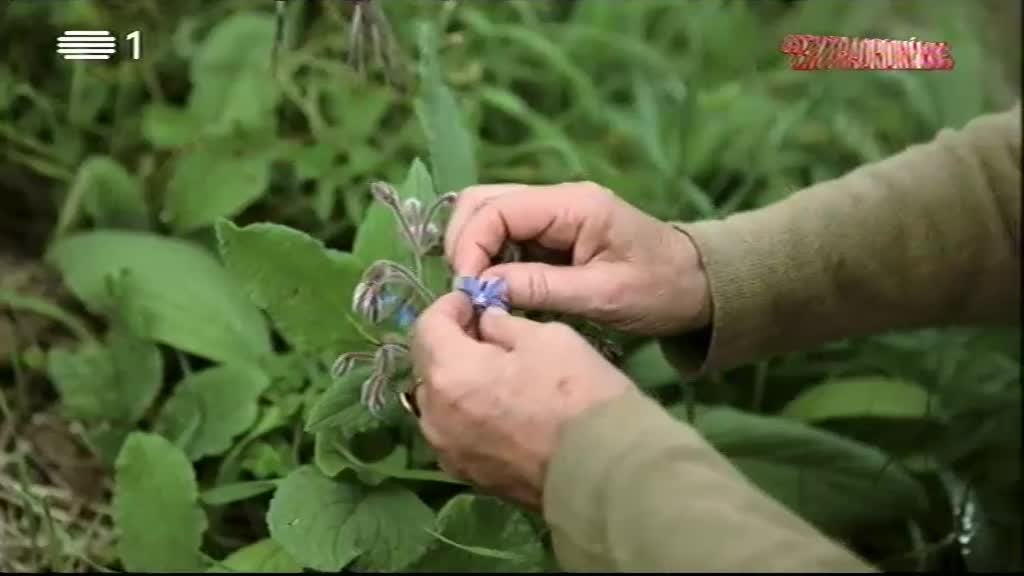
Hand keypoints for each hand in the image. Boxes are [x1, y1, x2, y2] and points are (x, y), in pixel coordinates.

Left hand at [410, 292, 634, 509]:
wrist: (601, 470)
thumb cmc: (576, 393)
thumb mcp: (547, 337)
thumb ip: (503, 326)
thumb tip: (486, 324)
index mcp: (449, 373)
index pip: (428, 325)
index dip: (450, 306)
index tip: (473, 300)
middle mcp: (434, 414)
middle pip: (428, 365)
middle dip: (450, 342)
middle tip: (484, 332)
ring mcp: (446, 450)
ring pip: (438, 401)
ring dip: (455, 380)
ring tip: (491, 372)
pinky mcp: (466, 474)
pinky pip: (453, 431)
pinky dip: (465, 412)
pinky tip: (497, 407)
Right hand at [445, 181, 710, 335]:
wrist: (698, 284)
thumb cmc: (659, 289)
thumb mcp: (603, 296)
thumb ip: (542, 288)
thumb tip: (484, 288)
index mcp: (574, 204)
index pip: (497, 209)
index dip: (470, 246)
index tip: (468, 289)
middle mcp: (558, 198)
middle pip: (482, 201)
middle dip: (463, 243)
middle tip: (467, 291)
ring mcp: (553, 212)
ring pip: (488, 215)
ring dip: (473, 251)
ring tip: (478, 292)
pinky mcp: (551, 231)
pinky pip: (505, 236)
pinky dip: (489, 259)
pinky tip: (493, 288)